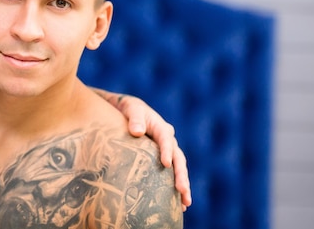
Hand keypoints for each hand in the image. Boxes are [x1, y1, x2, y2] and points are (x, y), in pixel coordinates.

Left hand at [117, 95, 191, 209]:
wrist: (127, 111)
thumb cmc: (128, 108)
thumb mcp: (130, 108)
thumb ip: (134, 118)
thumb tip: (137, 132)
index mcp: (161, 127)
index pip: (166, 139)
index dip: (167, 151)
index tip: (165, 164)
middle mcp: (168, 139)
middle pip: (178, 158)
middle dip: (181, 175)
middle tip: (182, 191)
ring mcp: (167, 150)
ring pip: (178, 168)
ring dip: (182, 185)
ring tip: (185, 203)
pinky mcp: (161, 158)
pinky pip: (170, 173)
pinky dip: (174, 187)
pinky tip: (179, 204)